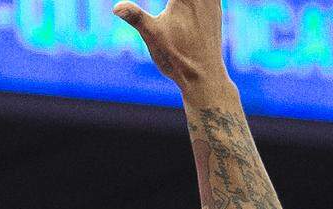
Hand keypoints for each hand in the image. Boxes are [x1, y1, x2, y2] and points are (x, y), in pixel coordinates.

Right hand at [113, 0, 229, 92]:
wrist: (203, 76)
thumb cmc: (176, 57)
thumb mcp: (152, 35)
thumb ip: (135, 17)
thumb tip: (116, 7)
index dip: (171, 4)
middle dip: (175, 3)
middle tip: (170, 9)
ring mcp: (211, 2)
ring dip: (185, 3)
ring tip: (175, 9)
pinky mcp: (216, 11)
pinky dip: (200, 2)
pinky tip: (192, 6)